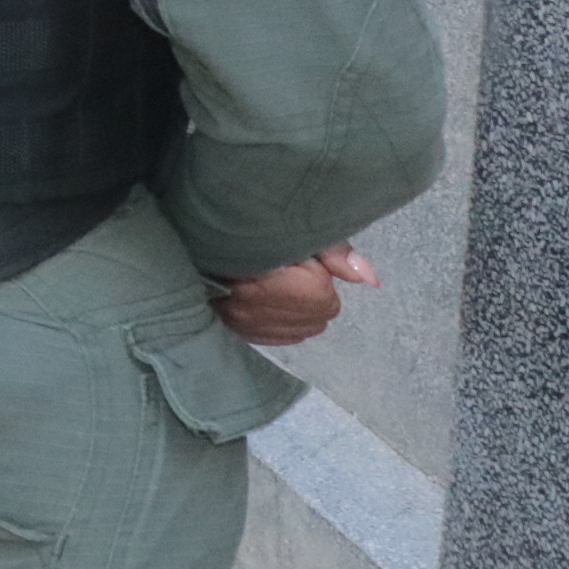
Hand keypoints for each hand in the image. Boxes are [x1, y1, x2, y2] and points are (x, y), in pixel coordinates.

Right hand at [213, 241, 376, 345]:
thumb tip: (372, 281)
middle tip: (288, 270)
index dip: (315, 273)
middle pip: (320, 315)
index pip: (325, 294)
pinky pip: (286, 336)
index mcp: (281, 286)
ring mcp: (248, 326)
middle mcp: (262, 313)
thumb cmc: (246, 232)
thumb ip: (336, 255)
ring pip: (305, 328)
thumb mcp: (296, 232)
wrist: (196, 245)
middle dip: (312, 293)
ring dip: (300, 308)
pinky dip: (286, 321)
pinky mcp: (240, 333)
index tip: (293, 258)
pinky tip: (271, 301)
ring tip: (278, 283)